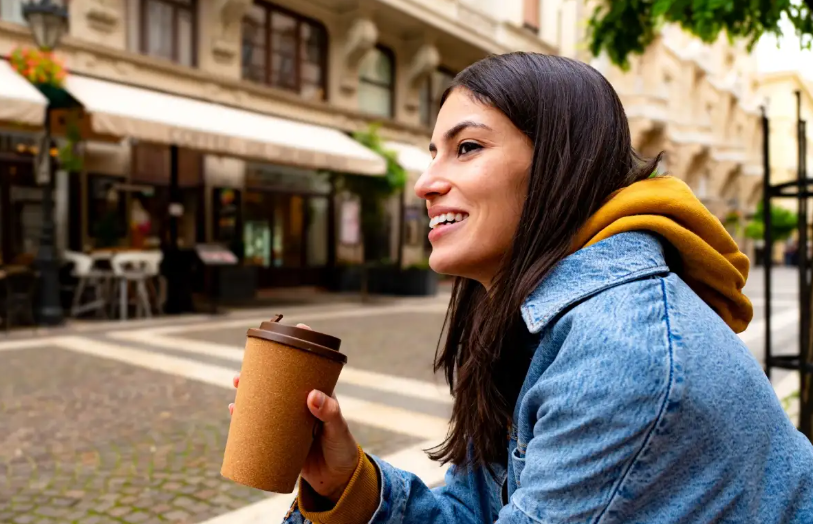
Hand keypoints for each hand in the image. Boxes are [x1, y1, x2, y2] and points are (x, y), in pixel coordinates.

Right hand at [229, 323, 358, 502]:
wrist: (337, 480)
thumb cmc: (342, 448)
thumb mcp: (338, 430)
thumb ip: (330, 413)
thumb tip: (311, 396)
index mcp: (320, 395)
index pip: (311, 367)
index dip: (303, 347)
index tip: (294, 328)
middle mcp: (302, 404)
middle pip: (281, 381)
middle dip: (264, 370)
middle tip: (246, 366)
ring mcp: (290, 420)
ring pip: (267, 400)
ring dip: (250, 390)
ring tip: (236, 382)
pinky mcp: (281, 438)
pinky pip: (260, 424)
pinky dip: (246, 417)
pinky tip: (233, 410)